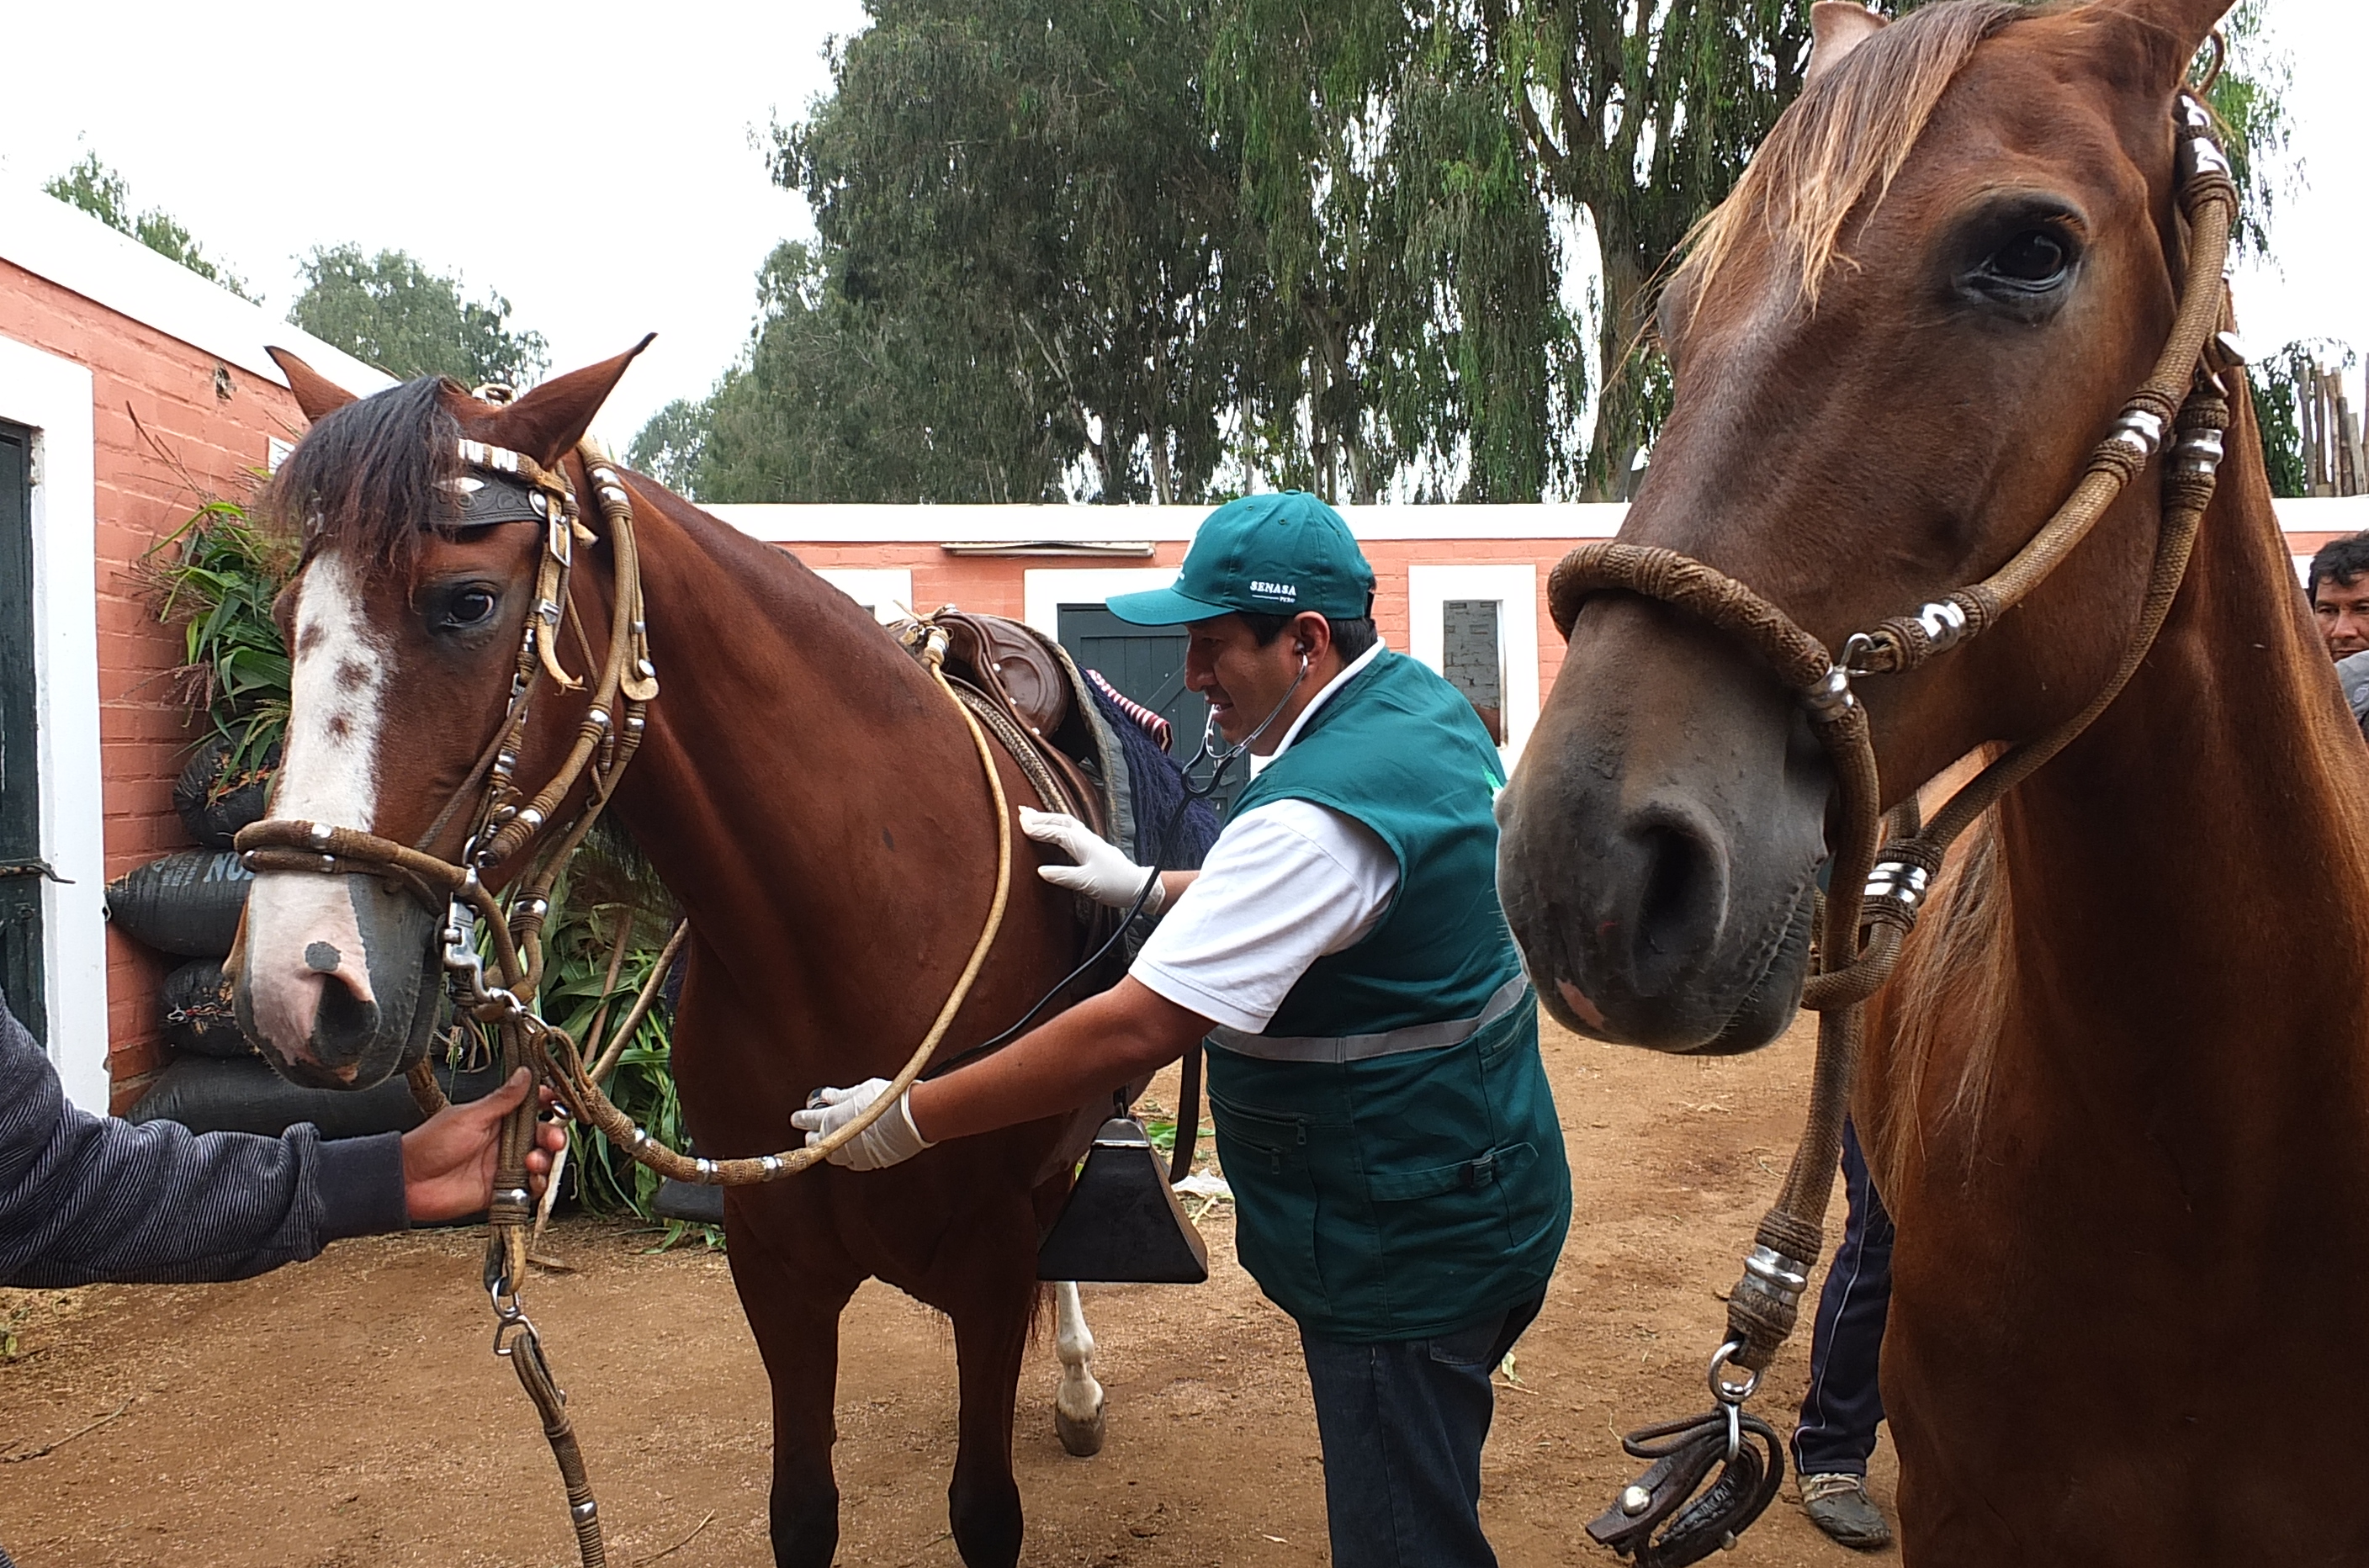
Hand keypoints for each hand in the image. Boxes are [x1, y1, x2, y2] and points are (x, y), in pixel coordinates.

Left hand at [400, 1069, 567, 1223]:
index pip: (531, 1106)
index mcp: (497, 1118)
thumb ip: (502, 1099)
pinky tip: (532, 1178)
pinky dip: (538, 1184)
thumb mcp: (469, 1116)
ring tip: (533, 1161)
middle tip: (553, 1139)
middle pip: (542, 1134)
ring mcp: (504, 1165)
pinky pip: (530, 1187)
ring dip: (545, 1160)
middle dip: (553, 1135)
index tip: (559, 1101)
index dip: (549, 1103)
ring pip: (540, 1160)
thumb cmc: (430, 1145)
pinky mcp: (502, 1190)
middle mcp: (504, 1141)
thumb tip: (525, 1074)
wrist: (408, 1182)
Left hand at [788, 1078, 933, 1169]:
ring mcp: (852, 1155)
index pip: (806, 1120)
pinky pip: (852, 1161)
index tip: (798, 1118)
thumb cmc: (890, 1100)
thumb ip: (840, 1096)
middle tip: (816, 1126)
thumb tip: (827, 1097)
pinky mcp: (868, 1163)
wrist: (914, 1117)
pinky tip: (856, 1145)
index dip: (801, 1118)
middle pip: (813, 1141)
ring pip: (832, 1155)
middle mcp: (837, 1140)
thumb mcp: (861, 1090)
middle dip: (813, 1133)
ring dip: (831, 1145)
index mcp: (831, 1119)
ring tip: (838, 1135)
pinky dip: (850, 1153)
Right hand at [1020, 808, 1161, 911]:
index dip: (1038, 828)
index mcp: (1084, 844)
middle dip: (1041, 817)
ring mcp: (1092, 842)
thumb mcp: (1087, 883)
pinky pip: (1073, 830)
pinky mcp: (1095, 848)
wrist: (1139, 887)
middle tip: (1021, 812)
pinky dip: (1059, 826)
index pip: (1056, 832)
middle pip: (1061, 821)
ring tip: (1033, 816)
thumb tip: (1041, 871)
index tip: (1020, 824)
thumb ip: (1063, 875)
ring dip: (1050, 818)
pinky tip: (1056, 829)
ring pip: (1068, 823)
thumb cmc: (1115, 884)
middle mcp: (1087, 839)